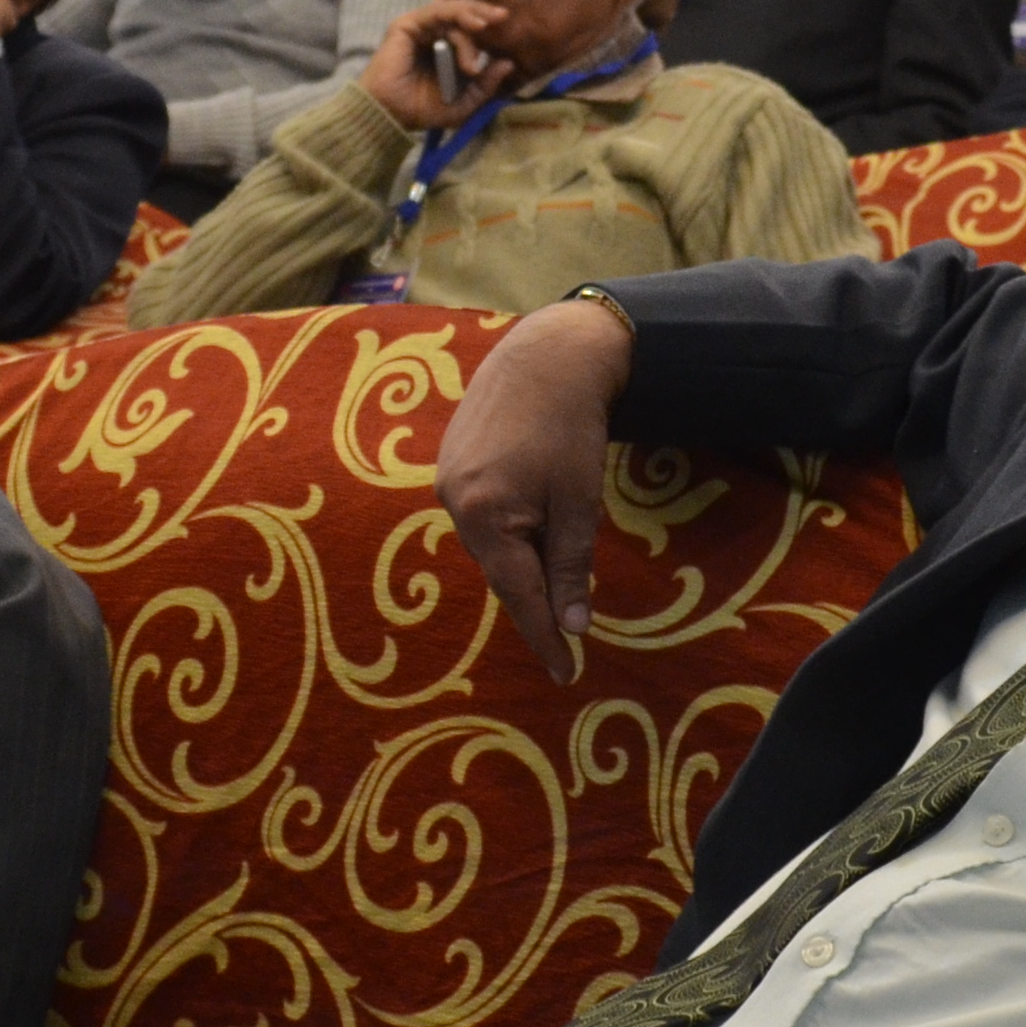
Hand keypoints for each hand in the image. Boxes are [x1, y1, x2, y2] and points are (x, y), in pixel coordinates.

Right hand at [360, 0, 514, 131]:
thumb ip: (486, 83)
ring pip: (453, 11)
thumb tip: (509, 63)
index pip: (464, 21)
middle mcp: (432, 32)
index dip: (482, 13)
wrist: (392, 115)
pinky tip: (476, 26)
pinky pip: (438, 13)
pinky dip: (459, 17)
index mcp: (444, 46)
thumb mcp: (465, 101)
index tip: (507, 18)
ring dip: (474, 16)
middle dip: (484, 11)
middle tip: (505, 15)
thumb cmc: (424, 110)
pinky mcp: (408, 24)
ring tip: (489, 25)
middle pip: (462, 12)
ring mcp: (420, 26)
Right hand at [439, 297, 636, 680]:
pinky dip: (511, 527)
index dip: (544, 636)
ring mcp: (445, 480)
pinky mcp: (450, 463)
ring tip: (561, 531)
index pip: (518, 594)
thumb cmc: (572, 426)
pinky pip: (482, 515)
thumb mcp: (580, 501)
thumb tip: (571, 626)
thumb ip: (571, 566)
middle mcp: (453, 500)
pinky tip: (536, 511)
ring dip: (525, 552)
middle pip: (502, 569)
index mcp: (484, 512)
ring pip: (493, 542)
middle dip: (537, 590)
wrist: (547, 354)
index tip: (566, 673)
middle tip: (574, 618)